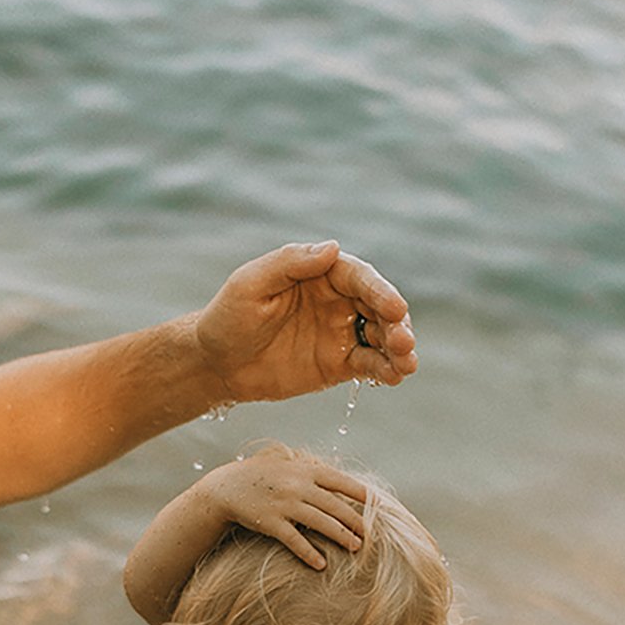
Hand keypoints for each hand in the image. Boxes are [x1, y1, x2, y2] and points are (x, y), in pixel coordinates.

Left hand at [193, 240, 415, 404]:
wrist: (216, 363)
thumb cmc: (228, 317)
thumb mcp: (252, 284)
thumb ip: (290, 263)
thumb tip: (332, 247)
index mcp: (320, 274)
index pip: (359, 278)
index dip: (380, 292)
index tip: (395, 308)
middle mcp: (337, 300)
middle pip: (378, 306)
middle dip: (397, 323)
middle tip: (405, 341)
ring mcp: (341, 332)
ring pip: (381, 335)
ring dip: (399, 347)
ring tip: (407, 363)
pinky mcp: (339, 363)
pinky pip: (370, 364)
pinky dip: (386, 369)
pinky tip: (396, 377)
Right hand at [193, 450, 368, 569]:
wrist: (227, 487)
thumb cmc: (262, 477)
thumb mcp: (287, 466)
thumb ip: (312, 472)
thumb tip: (340, 481)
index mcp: (305, 470)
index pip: (341, 481)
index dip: (361, 493)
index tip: (378, 504)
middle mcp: (298, 486)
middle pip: (335, 505)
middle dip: (356, 521)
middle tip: (370, 534)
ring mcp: (284, 504)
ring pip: (321, 523)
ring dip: (341, 536)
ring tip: (355, 547)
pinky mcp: (270, 522)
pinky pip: (294, 541)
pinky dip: (309, 553)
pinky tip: (320, 564)